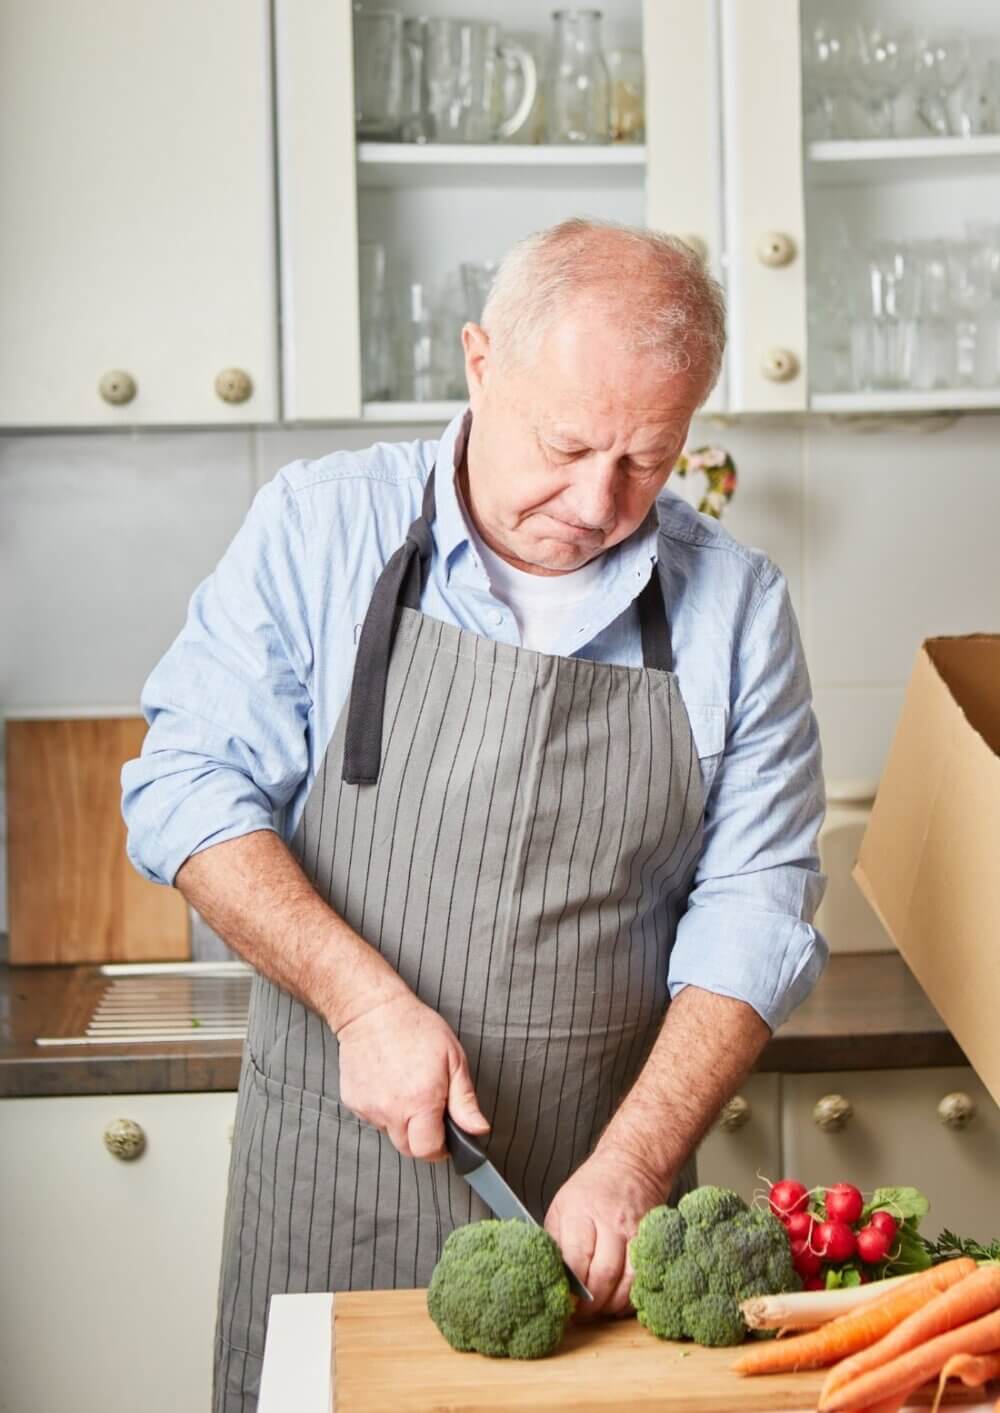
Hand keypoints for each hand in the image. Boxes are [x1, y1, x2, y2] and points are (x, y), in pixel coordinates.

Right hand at [335, 990, 489, 1161]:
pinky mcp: (354, 1102)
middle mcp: (392, 1110)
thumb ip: (465, 1101)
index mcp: (420, 1102)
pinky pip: (374, 1118)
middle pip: (409, 1149)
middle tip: (429, 1109)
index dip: (441, 1147)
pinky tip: (389, 1083)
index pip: (428, 1151)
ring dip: (403, 1122)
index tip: (446, 1135)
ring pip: (391, 1133)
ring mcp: (370, 1108)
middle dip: (422, 1137)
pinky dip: (384, 1109)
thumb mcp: (453, 1059)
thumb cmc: (415, 1028)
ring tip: (408, 1088)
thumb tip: (479, 1130)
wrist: (372, 1011)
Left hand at [544, 1147, 668, 1317]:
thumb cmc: (592, 1187)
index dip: (571, 1289)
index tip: (565, 1302)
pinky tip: (620, 1299)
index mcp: (581, 1212)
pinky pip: (644, 1277)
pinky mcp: (652, 1240)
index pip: (577, 1260)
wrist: (631, 1163)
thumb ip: (555, 1241)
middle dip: (591, 1304)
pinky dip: (632, 1296)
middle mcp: (611, 1222)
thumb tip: (548, 1277)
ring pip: (628, 1282)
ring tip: (600, 1309)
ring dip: (613, 1305)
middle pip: (604, 1275)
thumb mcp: (562, 1206)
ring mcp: (635, 1231)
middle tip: (581, 1313)